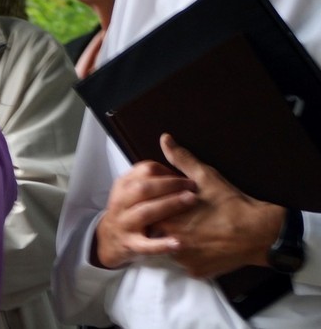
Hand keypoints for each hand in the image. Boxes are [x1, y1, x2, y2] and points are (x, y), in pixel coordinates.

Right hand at [94, 143, 198, 268]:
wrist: (108, 240)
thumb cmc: (129, 209)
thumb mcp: (132, 188)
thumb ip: (150, 173)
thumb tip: (170, 142)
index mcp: (124, 184)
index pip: (145, 170)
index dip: (167, 171)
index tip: (186, 176)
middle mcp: (121, 201)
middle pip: (144, 188)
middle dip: (170, 185)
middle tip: (194, 187)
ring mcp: (125, 223)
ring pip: (146, 212)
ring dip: (169, 205)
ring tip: (191, 202)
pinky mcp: (131, 244)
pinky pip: (147, 245)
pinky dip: (163, 244)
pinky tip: (179, 242)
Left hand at [153, 134, 283, 277]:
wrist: (260, 232)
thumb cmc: (231, 203)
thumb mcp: (205, 177)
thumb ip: (180, 160)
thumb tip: (165, 139)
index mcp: (169, 219)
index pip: (149, 214)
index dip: (158, 208)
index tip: (169, 204)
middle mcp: (173, 242)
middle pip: (158, 233)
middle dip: (166, 224)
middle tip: (186, 218)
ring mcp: (185, 260)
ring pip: (171, 249)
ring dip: (177, 241)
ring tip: (195, 230)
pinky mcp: (198, 272)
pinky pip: (187, 264)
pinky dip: (192, 255)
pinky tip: (203, 244)